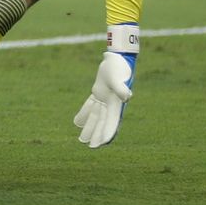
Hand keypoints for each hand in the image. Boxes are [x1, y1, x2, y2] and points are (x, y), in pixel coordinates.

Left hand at [74, 25, 137, 147]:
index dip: (107, 133)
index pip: (111, 122)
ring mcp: (105, 99)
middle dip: (96, 134)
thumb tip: (128, 97)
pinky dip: (84, 114)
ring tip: (81, 139)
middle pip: (102, 122)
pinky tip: (77, 122)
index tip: (101, 144)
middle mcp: (111, 104)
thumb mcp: (118, 77)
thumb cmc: (118, 67)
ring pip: (95, 116)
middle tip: (90, 147)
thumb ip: (121, 88)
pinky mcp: (98, 92)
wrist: (117, 58)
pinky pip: (90, 106)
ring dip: (89, 127)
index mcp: (116, 103)